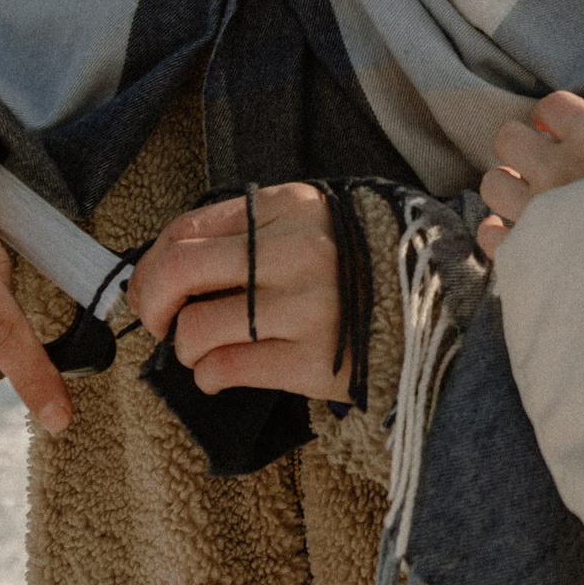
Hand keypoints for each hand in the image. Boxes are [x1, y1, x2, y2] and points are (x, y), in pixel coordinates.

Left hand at [127, 183, 349, 398]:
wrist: (434, 310)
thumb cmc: (358, 266)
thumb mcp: (310, 222)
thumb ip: (248, 229)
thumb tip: (167, 261)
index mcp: (292, 208)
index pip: (188, 228)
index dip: (151, 263)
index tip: (149, 287)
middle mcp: (298, 252)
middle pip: (179, 272)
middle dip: (151, 303)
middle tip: (159, 321)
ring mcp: (306, 308)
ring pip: (195, 330)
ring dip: (185, 348)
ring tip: (205, 350)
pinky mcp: (313, 362)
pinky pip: (225, 370)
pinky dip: (209, 376)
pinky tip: (223, 372)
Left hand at [476, 91, 583, 257]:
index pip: (552, 105)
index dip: (553, 117)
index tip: (557, 130)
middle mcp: (558, 166)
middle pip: (508, 139)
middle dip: (522, 149)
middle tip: (540, 167)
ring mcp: (537, 212)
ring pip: (493, 184)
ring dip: (507, 190)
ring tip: (528, 202)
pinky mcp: (528, 254)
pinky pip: (491, 236)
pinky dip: (499, 235)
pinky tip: (516, 237)